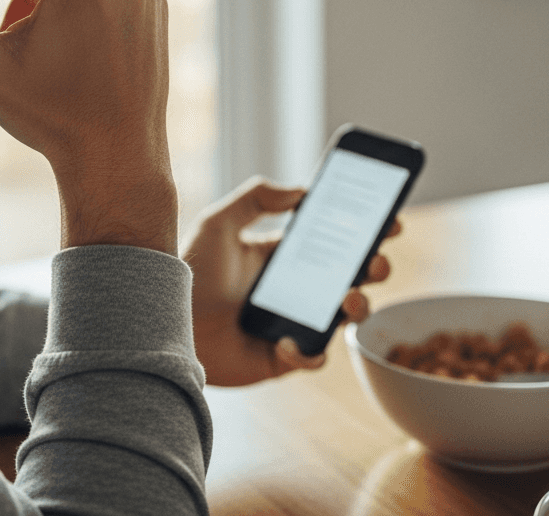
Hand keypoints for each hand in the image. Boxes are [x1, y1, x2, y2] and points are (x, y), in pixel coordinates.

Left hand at [183, 177, 397, 386]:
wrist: (160, 324)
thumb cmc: (186, 273)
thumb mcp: (218, 223)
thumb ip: (257, 197)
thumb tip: (301, 190)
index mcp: (280, 255)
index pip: (332, 241)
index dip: (364, 231)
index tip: (389, 220)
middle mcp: (292, 289)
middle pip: (350, 277)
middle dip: (374, 267)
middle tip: (375, 260)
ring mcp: (291, 323)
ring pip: (343, 318)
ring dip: (359, 307)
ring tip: (350, 299)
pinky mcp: (281, 358)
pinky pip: (311, 358)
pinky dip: (309, 352)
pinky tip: (287, 342)